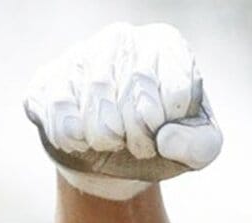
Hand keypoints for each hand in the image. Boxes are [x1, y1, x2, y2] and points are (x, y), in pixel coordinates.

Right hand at [24, 22, 222, 200]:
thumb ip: (200, 145)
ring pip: (96, 97)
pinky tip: (84, 139)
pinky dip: (75, 139)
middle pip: (135, 90)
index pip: (174, 89)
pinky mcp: (50, 77)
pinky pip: (60, 110)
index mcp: (168, 46)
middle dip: (139, 134)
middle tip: (139, 146)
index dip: (166, 125)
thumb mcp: (198, 148)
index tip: (162, 136)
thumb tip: (166, 138)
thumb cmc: (163, 142)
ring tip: (114, 141)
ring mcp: (83, 53)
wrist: (114, 155)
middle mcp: (124, 39)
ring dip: (107, 138)